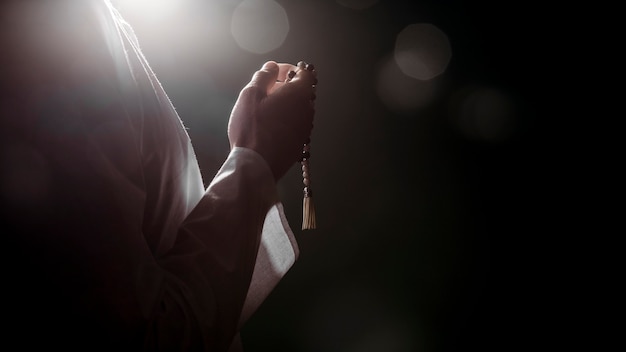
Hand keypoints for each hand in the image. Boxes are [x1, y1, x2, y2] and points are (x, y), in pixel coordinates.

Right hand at [228, 61, 316, 180]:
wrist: (256, 165)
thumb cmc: (252, 127)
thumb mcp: (251, 94)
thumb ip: (264, 76)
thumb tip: (272, 67)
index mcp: (299, 94)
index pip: (304, 73)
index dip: (288, 69)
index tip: (273, 73)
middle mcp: (308, 110)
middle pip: (302, 91)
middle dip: (286, 86)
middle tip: (265, 90)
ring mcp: (306, 129)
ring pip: (298, 109)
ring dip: (285, 104)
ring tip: (265, 108)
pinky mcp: (300, 144)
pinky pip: (295, 124)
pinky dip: (286, 119)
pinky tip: (269, 125)